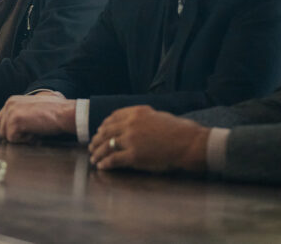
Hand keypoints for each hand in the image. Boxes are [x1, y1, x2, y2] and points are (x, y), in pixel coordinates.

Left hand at [0, 92, 75, 142]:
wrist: (63, 113)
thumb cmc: (54, 112)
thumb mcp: (32, 108)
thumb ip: (20, 114)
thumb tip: (14, 128)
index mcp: (12, 101)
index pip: (1, 121)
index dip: (13, 130)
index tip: (27, 129)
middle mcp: (9, 104)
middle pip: (0, 129)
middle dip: (14, 134)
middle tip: (30, 131)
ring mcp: (11, 112)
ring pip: (5, 135)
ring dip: (20, 138)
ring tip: (33, 131)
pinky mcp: (14, 121)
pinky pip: (12, 139)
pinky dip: (24, 140)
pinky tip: (34, 133)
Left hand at [88, 105, 208, 172]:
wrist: (189, 143)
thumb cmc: (179, 130)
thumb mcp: (158, 116)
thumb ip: (144, 118)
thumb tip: (136, 122)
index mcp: (137, 112)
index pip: (113, 117)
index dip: (104, 125)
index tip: (100, 130)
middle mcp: (130, 124)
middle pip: (106, 131)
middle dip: (97, 140)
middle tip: (91, 146)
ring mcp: (131, 140)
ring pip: (106, 146)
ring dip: (97, 153)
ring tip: (93, 158)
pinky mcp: (134, 156)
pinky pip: (114, 159)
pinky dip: (105, 163)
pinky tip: (101, 166)